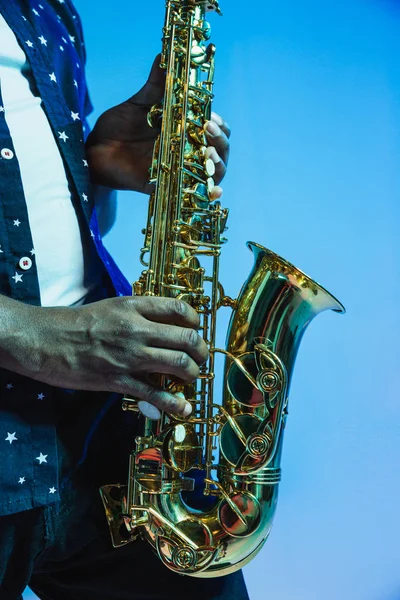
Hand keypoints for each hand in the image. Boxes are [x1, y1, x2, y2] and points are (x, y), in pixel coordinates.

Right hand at [1, 296, 208, 416]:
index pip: (179, 308)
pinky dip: (175, 403)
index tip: (196, 329)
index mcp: (134, 307)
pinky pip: (155, 394)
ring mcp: (129, 356)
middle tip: (199, 357)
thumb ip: (140, 312)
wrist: (47, 341)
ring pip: (178, 363)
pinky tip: (184, 408)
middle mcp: (137, 329)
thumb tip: (167, 322)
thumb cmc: (77, 323)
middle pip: (186, 338)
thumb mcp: (112, 306)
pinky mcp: (119, 380)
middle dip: (201, 351)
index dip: (195, 320)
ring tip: (190, 376)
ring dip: (192, 373)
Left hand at [86, 56, 230, 197]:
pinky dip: (209, 194)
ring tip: (208, 155)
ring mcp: (178, 171)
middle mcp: (186, 153)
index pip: (215, 130)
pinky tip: (214, 190)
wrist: (93, 150)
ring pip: (213, 173)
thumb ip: (155, 85)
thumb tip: (164, 56)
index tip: (210, 116)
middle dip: (220, 142)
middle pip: (219, 151)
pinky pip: (193, 196)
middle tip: (208, 129)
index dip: (219, 125)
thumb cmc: (116, 127)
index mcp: (184, 131)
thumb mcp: (138, 104)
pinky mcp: (165, 187)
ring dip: (217, 164)